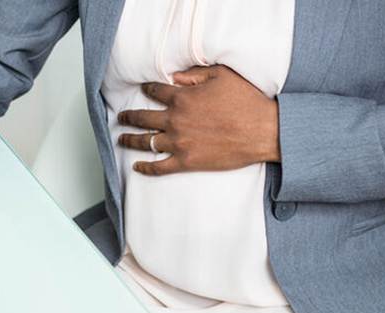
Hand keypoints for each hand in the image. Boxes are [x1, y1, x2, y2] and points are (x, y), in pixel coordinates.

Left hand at [117, 65, 279, 174]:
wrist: (263, 131)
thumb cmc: (247, 101)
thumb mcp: (222, 76)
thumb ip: (195, 74)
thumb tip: (175, 76)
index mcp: (182, 97)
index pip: (156, 91)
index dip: (147, 89)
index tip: (142, 89)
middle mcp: (175, 120)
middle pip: (143, 117)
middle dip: (129, 116)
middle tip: (121, 116)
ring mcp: (179, 142)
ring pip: (145, 141)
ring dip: (130, 140)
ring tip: (121, 139)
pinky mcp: (186, 161)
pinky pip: (159, 167)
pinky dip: (145, 168)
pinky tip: (136, 166)